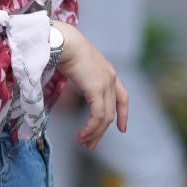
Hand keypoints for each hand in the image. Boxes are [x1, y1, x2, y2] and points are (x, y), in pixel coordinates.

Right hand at [53, 24, 128, 148]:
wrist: (63, 40)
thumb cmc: (63, 47)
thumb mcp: (76, 64)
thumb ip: (80, 74)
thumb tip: (70, 79)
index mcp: (107, 71)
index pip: (122, 97)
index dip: (123, 114)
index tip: (122, 129)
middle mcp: (110, 78)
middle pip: (112, 112)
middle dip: (101, 131)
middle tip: (90, 145)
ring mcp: (106, 83)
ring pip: (105, 117)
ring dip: (94, 133)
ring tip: (83, 143)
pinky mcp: (97, 89)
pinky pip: (98, 116)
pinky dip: (91, 129)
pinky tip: (82, 135)